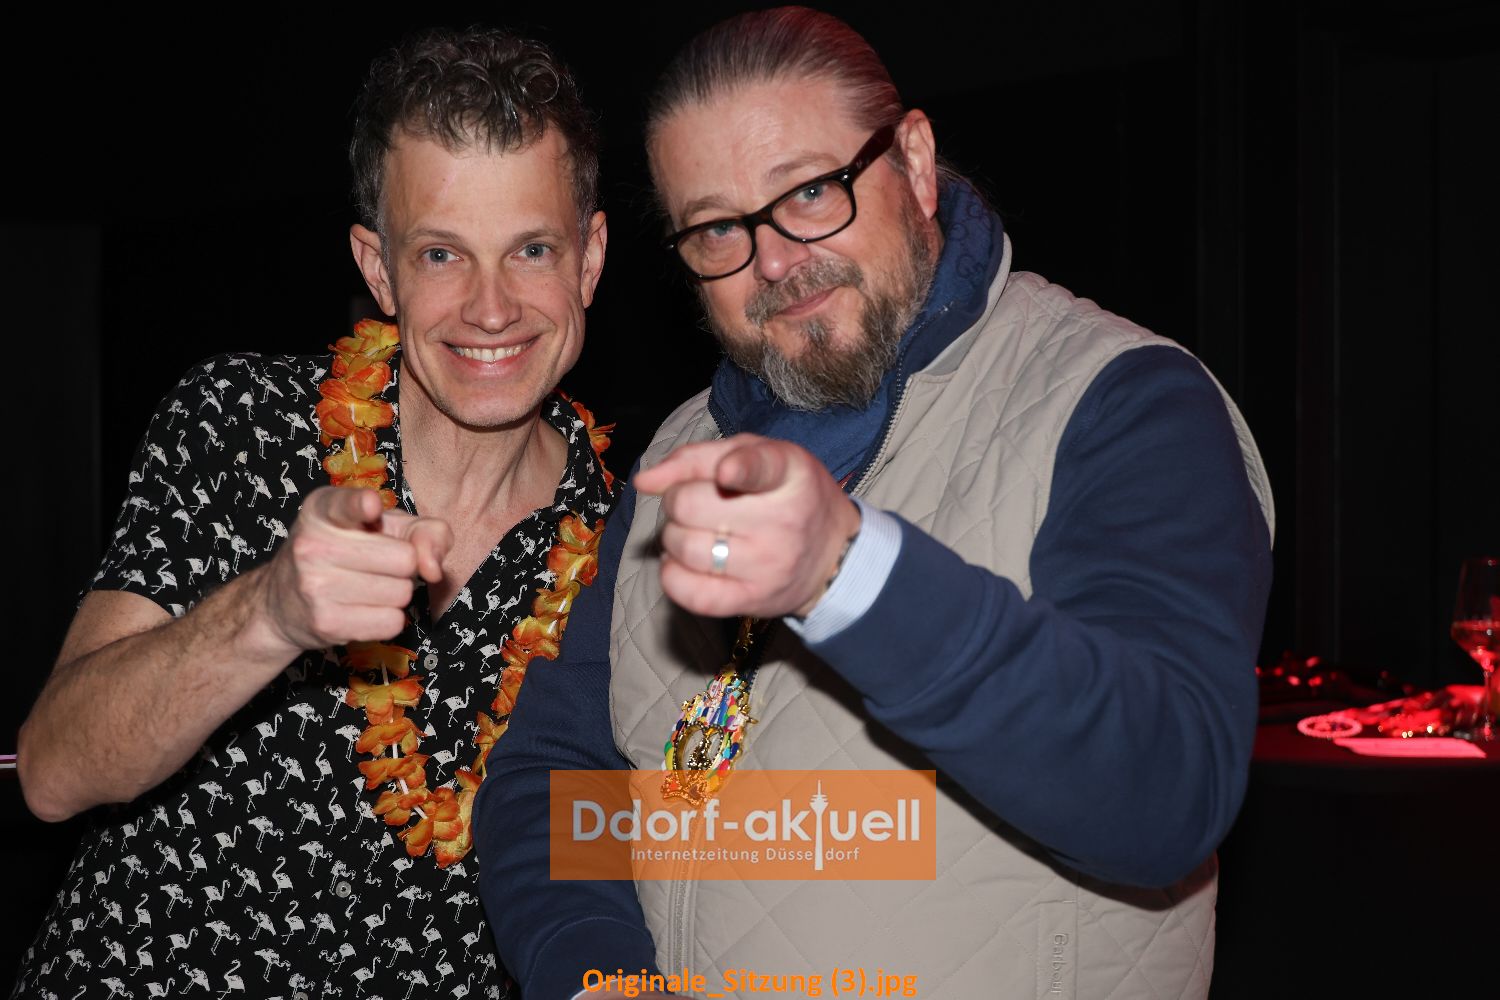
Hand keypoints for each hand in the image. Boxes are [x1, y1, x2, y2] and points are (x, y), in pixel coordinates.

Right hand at [259, 486, 451, 649]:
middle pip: (405, 559)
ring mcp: (315, 586)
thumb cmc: (347, 552)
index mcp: (323, 509)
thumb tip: (433, 570)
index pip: (345, 504)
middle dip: (403, 565)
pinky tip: (362, 609)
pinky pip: (392, 622)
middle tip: (375, 565)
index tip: (370, 505)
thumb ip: (425, 532)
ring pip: (401, 593)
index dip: (362, 505)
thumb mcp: (384, 525)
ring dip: (395, 593)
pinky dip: (387, 619)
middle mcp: (313, 545)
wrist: (284, 601)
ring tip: (366, 586)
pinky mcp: (325, 623)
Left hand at [633, 434, 859, 618]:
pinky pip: (692, 594)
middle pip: (691, 505)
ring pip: (685, 548)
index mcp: (787, 473)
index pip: (761, 468)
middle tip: (694, 502)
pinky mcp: (753, 601)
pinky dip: (673, 576)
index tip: (727, 472)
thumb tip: (645, 480)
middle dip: (677, 500)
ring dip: (673, 537)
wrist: (833, 554)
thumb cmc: (785, 494)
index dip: (740, 468)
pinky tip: (682, 562)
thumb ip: (698, 457)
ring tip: (692, 532)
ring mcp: (768, 565)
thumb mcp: (756, 455)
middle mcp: (782, 521)